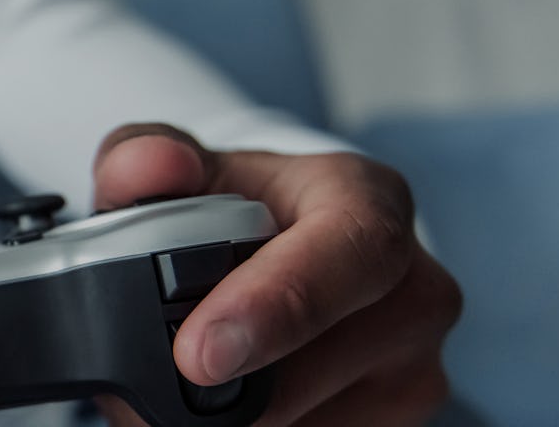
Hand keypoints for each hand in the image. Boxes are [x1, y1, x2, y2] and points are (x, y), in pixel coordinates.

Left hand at [90, 124, 462, 425]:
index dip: (279, 306)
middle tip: (155, 381)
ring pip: (311, 417)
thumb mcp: (177, 170)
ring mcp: (415, 362)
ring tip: (187, 379)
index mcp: (370, 201)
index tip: (199, 354)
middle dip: (228, 385)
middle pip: (322, 362)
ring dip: (236, 417)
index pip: (353, 252)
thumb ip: (144, 158)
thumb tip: (155, 165)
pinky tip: (227, 403)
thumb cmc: (227, 207)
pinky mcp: (397, 414)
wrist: (262, 254)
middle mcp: (414, 286)